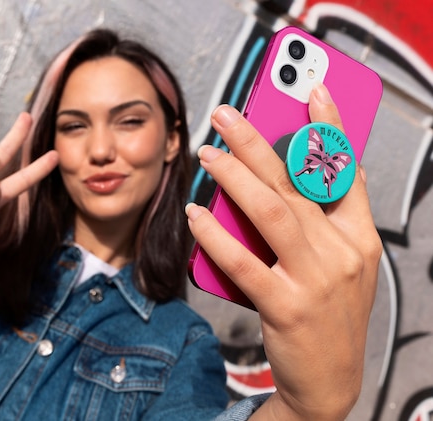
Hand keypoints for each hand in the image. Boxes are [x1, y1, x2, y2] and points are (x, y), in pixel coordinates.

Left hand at [186, 84, 380, 419]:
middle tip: (227, 115)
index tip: (312, 91)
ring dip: (235, 177)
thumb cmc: (328, 316)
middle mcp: (342, 253)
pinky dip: (216, 235)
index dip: (330, 128)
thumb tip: (284, 177)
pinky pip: (243, 262)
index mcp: (359, 238)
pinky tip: (196, 214)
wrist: (330, 383)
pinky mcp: (285, 307)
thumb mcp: (340, 265)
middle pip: (297, 183)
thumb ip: (321, 222)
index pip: (345, 171)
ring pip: (271, 213)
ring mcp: (315, 280)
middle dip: (260, 142)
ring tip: (208, 154)